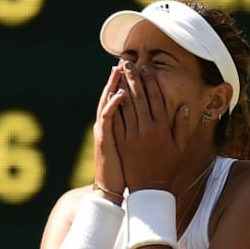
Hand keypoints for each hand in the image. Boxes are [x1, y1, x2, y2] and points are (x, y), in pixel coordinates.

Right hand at [93, 66, 125, 199]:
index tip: (136, 69)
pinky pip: (108, 118)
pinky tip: (120, 94)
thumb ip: (135, 128)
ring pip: (107, 103)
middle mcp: (109, 124)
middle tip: (125, 61)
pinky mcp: (104, 138)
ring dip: (113, 86)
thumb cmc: (125, 168)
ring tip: (120, 71)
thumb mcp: (130, 145)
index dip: (127, 84)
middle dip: (119, 78)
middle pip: (113, 95)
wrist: (112, 187)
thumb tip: (145, 116)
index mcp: (118, 124)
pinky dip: (113, 105)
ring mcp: (105, 130)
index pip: (122, 99)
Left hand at [113, 61, 189, 192]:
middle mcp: (147, 128)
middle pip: (139, 97)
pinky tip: (111, 93)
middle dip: (133, 78)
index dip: (151, 81)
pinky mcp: (121, 142)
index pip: (156, 98)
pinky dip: (114, 105)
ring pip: (126, 106)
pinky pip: (117, 120)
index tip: (146, 68)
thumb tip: (184, 105)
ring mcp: (132, 135)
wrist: (149, 189)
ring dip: (122, 87)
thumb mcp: (180, 148)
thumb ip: (182, 126)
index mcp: (162, 128)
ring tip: (119, 73)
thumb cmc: (167, 168)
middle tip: (128, 63)